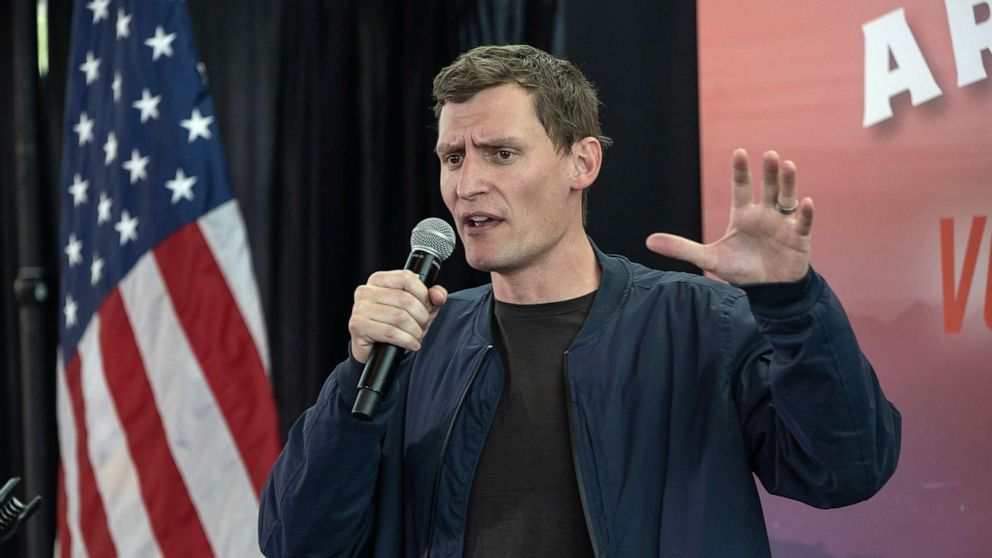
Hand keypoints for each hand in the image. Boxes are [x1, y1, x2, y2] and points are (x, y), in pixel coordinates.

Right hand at [348, 270, 447, 362]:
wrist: (378, 349)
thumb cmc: (398, 324)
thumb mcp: (420, 307)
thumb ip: (434, 296)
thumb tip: (437, 294)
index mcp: (379, 279)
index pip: (407, 278)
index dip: (423, 294)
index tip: (427, 307)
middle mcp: (366, 290)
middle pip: (405, 299)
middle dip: (421, 316)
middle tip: (422, 326)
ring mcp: (359, 308)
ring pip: (399, 317)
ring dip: (415, 331)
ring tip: (416, 336)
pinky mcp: (357, 325)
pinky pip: (389, 332)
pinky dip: (406, 340)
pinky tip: (411, 344)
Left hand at [646, 149, 812, 283]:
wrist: (767, 290)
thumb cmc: (741, 270)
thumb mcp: (708, 259)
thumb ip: (681, 248)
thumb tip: (648, 241)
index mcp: (743, 215)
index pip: (741, 188)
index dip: (740, 171)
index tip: (739, 152)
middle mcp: (764, 215)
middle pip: (766, 188)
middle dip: (768, 172)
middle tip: (769, 154)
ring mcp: (783, 225)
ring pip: (786, 198)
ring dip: (787, 182)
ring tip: (787, 165)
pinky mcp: (798, 239)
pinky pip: (803, 223)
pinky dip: (805, 213)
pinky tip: (805, 202)